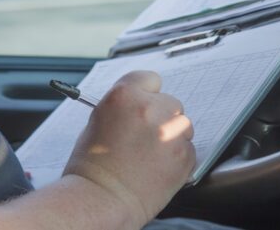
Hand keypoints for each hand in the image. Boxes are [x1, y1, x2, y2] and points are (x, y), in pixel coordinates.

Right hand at [63, 71, 194, 226]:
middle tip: (144, 137)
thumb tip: (141, 102)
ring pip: (181, 124)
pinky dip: (177, 157)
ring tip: (149, 155)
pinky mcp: (185, 154)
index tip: (146, 102)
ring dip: (171, 135)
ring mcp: (171, 132)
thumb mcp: (98, 121)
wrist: (101, 201)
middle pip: (170, 102)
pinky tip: (157, 168)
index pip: (149, 78)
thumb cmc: (92, 166)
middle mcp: (151, 109)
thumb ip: (124, 106)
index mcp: (125, 96)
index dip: (146, 92)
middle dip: (161, 117)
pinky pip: (188, 148)